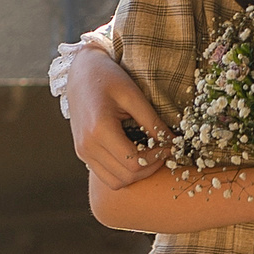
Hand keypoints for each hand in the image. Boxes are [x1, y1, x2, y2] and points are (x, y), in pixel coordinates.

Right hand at [66, 48, 166, 187]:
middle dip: (150, 168)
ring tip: (150, 156)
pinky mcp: (82, 153)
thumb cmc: (108, 77)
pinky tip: (135, 156)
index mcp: (99, 129)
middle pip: (126, 176)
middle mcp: (87, 146)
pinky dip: (123, 173)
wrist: (80, 72)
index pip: (134, 162)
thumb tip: (173, 143)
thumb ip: (152, 122)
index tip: (169, 146)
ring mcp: (82, 152)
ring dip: (137, 175)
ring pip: (116, 182)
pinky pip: (106, 176)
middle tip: (163, 152)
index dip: (156, 159)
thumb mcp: (134, 95)